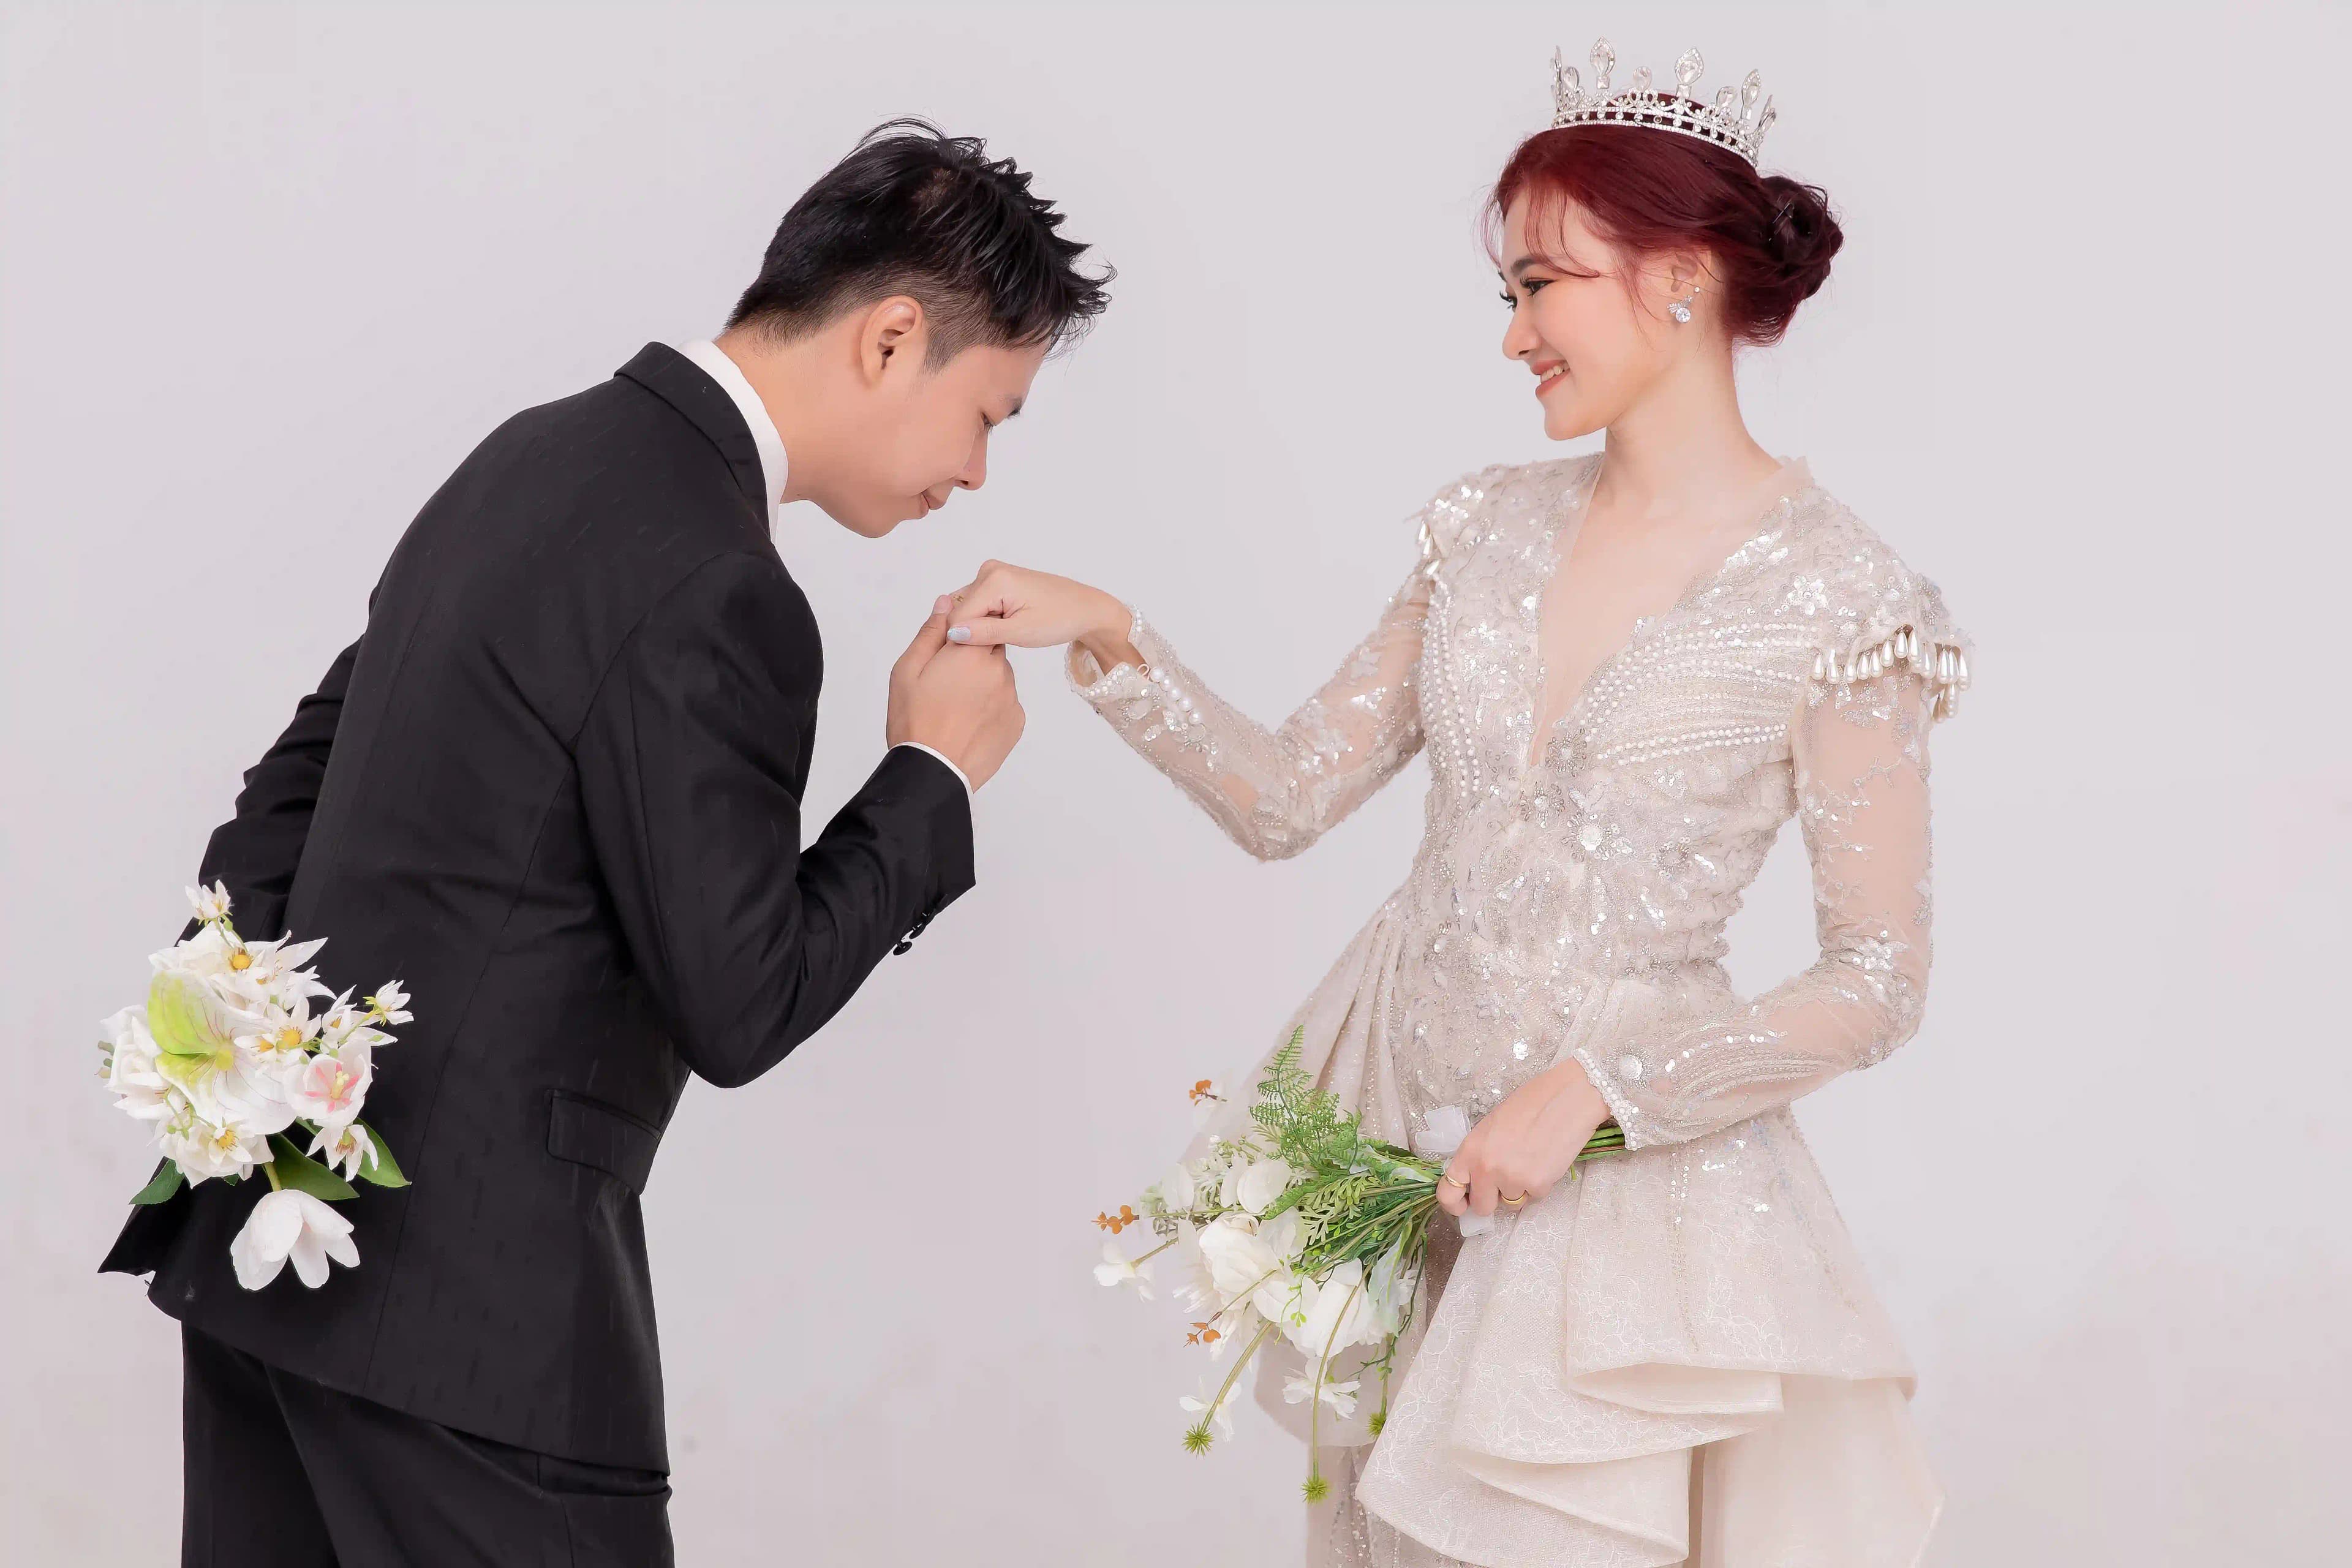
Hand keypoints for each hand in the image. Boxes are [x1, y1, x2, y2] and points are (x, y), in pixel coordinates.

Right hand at [888, 597, 1025, 789]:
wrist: (934, 772)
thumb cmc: (915, 720)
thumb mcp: (908, 670)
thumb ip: (931, 633)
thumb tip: (946, 602)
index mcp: (970, 652)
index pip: (976, 625)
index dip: (960, 637)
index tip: (945, 655)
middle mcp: (998, 670)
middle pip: (989, 650)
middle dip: (971, 660)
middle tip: (946, 685)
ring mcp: (1011, 697)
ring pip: (998, 678)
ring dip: (982, 685)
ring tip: (956, 708)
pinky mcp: (1017, 721)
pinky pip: (1005, 704)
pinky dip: (991, 708)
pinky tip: (969, 723)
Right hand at [942, 561, 1139, 672]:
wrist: (1084, 608)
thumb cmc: (1059, 619)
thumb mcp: (1020, 632)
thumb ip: (983, 633)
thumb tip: (952, 633)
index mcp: (994, 579)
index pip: (959, 616)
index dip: (966, 639)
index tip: (986, 650)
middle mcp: (989, 570)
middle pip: (961, 609)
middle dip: (972, 630)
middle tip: (1000, 641)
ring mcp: (992, 572)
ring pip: (968, 607)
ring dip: (979, 624)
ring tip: (1005, 632)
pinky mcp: (997, 579)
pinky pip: (978, 602)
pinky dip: (985, 617)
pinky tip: (1004, 625)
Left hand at [1434, 1059, 1611, 1218]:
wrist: (1566, 1099)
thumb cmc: (1529, 1105)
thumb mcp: (1491, 1127)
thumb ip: (1479, 1156)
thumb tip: (1476, 1181)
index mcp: (1469, 1151)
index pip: (1447, 1193)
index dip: (1455, 1204)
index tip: (1464, 1205)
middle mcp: (1486, 1169)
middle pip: (1482, 1207)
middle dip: (1493, 1197)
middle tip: (1507, 1177)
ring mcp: (1511, 1180)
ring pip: (1511, 1202)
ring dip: (1519, 1188)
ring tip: (1531, 1159)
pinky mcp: (1537, 1186)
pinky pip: (1534, 1196)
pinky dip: (1539, 1184)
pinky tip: (1545, 1160)